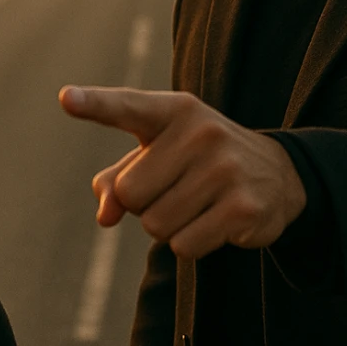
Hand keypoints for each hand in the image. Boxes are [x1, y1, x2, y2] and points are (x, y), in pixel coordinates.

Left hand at [58, 86, 306, 259]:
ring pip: (155, 226)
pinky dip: (192, 244)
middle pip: (130, 194)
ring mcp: (225, 169)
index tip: (66, 99)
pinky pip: (184, 246)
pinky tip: (216, 222)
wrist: (279, 175)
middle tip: (178, 189)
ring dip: (169, 227)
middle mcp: (202, 133)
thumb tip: (105, 216)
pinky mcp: (242, 207)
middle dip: (145, 204)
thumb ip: (117, 181)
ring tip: (199, 205)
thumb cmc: (199, 163)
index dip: (94, 104)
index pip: (127, 106)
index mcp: (174, 110)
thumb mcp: (159, 158)